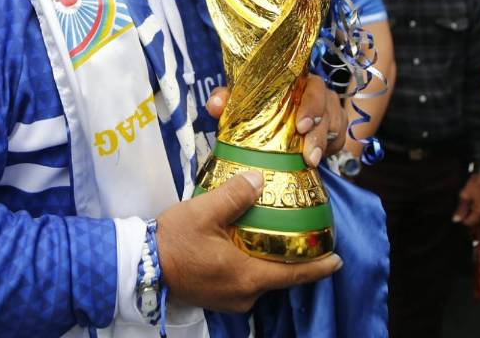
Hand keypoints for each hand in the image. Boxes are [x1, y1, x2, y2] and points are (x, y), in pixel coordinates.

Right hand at [158, 171, 342, 311]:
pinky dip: (249, 266)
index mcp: (248, 276)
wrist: (141, 266)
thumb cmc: (174, 241)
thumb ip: (234, 196)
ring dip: (267, 262)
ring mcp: (230, 299)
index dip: (319, 267)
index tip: (338, 260)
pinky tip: (243, 248)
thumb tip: (258, 179)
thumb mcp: (204, 211)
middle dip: (291, 259)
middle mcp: (244, 294)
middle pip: (278, 278)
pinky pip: (243, 283)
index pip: (294, 275)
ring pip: (259, 280)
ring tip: (271, 238)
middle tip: (301, 237)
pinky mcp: (216, 297)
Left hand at [205, 82, 346, 166]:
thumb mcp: (238, 102)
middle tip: (308, 151)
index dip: (310, 103)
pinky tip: (322, 159)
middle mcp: (315, 91)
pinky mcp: (333, 128)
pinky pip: (339, 137)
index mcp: (295, 79)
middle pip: (327, 103)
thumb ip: (225, 99)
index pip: (309, 82)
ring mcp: (327, 109)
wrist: (265, 126)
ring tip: (312, 161)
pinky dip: (332, 147)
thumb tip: (215, 105)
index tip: (301, 125)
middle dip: (318, 128)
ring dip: (323, 143)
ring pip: (334, 122)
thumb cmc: (254, 107)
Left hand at [452, 174, 479, 226]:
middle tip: (466, 204)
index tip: (461, 209)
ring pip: (479, 219)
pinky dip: (478, 212)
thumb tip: (456, 220)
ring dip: (473, 214)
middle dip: (468, 216)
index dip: (462, 218)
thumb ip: (461, 209)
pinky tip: (476, 203)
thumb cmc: (475, 185)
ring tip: (471, 202)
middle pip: (475, 223)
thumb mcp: (464, 196)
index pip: (469, 223)